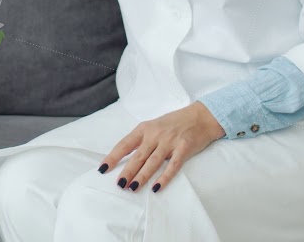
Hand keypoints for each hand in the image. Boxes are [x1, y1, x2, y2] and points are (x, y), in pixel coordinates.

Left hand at [98, 102, 224, 193]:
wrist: (201, 116)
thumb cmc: (175, 123)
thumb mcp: (154, 126)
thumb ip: (142, 139)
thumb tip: (125, 157)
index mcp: (144, 129)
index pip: (124, 144)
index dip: (113, 157)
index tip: (103, 169)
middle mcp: (155, 134)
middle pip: (137, 156)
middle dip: (127, 171)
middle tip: (119, 184)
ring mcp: (169, 142)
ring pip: (152, 162)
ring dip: (142, 176)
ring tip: (133, 188)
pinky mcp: (183, 149)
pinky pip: (172, 166)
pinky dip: (164, 178)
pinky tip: (156, 187)